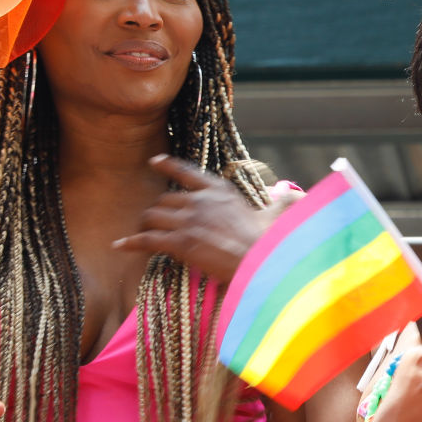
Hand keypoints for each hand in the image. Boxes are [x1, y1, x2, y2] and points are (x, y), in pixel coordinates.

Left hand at [113, 154, 283, 281]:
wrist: (259, 260)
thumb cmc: (269, 241)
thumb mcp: (277, 215)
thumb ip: (282, 203)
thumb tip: (301, 195)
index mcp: (220, 190)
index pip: (188, 172)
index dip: (168, 166)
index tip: (154, 161)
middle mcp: (200, 201)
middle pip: (165, 200)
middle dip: (158, 211)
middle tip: (153, 221)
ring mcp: (188, 220)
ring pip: (154, 216)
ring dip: (145, 225)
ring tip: (140, 233)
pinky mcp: (179, 242)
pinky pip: (147, 239)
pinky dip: (131, 242)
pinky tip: (120, 245)